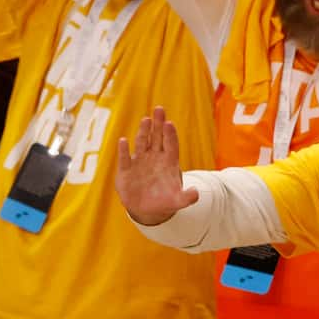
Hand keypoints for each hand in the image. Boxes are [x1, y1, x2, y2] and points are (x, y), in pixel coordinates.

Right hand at [114, 107, 199, 225]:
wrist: (146, 209)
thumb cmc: (164, 201)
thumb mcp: (177, 201)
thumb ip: (187, 198)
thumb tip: (196, 193)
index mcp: (169, 161)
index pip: (171, 144)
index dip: (170, 135)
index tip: (169, 124)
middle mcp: (154, 157)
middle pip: (157, 137)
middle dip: (158, 124)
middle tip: (159, 109)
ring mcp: (140, 161)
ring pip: (142, 143)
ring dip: (143, 132)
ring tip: (145, 120)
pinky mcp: (126, 170)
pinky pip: (125, 158)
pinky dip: (123, 151)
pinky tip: (123, 141)